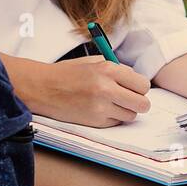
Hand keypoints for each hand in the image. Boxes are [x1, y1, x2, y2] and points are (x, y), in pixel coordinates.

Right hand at [27, 56, 151, 127]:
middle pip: (142, 104)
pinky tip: (100, 109)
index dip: (140, 87)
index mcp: (108, 69)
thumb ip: (117, 69)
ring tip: (111, 103)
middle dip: (139, 102)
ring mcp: (100, 107)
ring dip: (125, 111)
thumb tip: (135, 80)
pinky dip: (112, 117)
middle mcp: (106, 89)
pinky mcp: (94, 121)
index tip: (134, 88)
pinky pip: (116, 122)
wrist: (43, 88)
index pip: (143, 85)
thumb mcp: (94, 62)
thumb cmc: (68, 73)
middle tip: (129, 99)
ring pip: (131, 116)